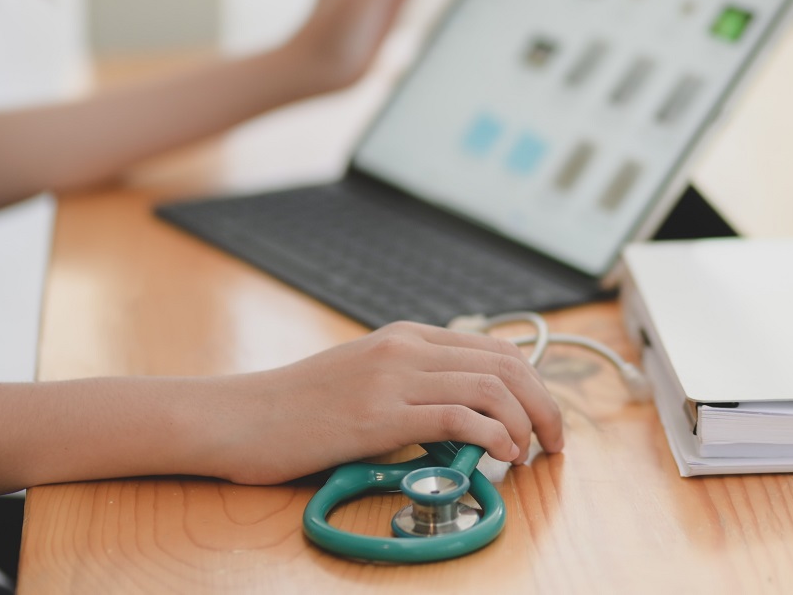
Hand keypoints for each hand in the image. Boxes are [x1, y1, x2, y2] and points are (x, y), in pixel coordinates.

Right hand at [208, 322, 564, 485]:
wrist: (239, 418)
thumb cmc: (297, 411)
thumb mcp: (365, 383)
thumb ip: (413, 391)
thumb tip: (465, 424)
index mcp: (407, 337)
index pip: (496, 350)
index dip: (535, 385)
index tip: (544, 420)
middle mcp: (406, 348)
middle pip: (506, 364)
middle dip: (544, 404)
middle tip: (554, 441)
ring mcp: (392, 377)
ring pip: (491, 386)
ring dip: (525, 422)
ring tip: (529, 454)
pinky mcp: (378, 414)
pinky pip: (457, 417)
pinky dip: (492, 436)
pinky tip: (497, 456)